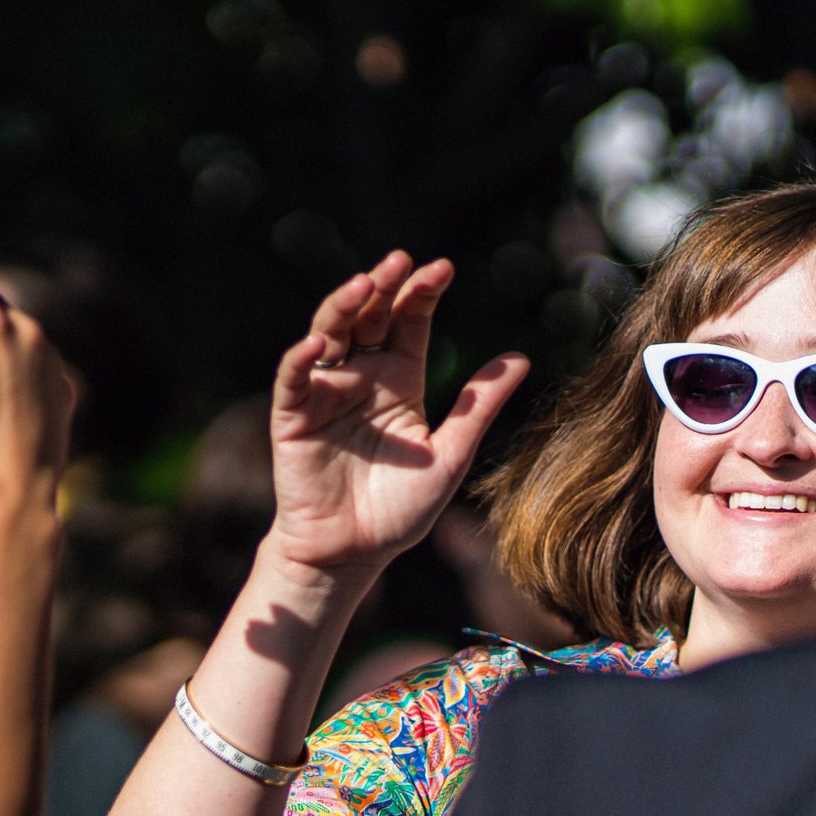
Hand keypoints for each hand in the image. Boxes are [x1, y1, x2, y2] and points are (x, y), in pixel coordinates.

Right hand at [262, 251, 529, 580]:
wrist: (353, 554)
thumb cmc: (401, 509)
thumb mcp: (450, 455)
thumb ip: (478, 407)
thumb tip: (521, 358)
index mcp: (400, 380)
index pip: (410, 322)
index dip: (422, 293)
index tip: (443, 269)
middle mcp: (362, 377)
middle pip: (368, 317)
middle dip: (383, 286)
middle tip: (400, 261)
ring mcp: (326, 393)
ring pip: (329, 334)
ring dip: (342, 306)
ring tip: (363, 284)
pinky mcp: (294, 417)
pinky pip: (295, 380)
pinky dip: (301, 359)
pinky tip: (316, 344)